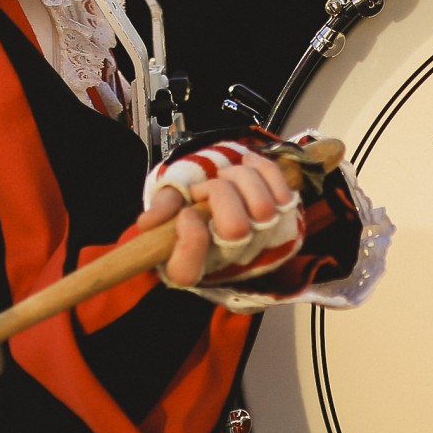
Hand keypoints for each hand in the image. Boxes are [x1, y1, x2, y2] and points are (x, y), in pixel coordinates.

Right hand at [136, 145, 297, 287]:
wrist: (220, 190)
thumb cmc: (191, 201)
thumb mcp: (168, 203)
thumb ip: (160, 210)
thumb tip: (147, 223)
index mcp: (191, 264)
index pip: (189, 268)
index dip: (190, 236)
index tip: (186, 213)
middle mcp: (229, 260)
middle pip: (235, 229)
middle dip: (219, 194)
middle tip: (206, 187)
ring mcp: (262, 242)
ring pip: (263, 208)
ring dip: (240, 179)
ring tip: (225, 175)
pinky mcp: (285, 221)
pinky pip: (283, 191)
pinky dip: (264, 170)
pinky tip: (247, 164)